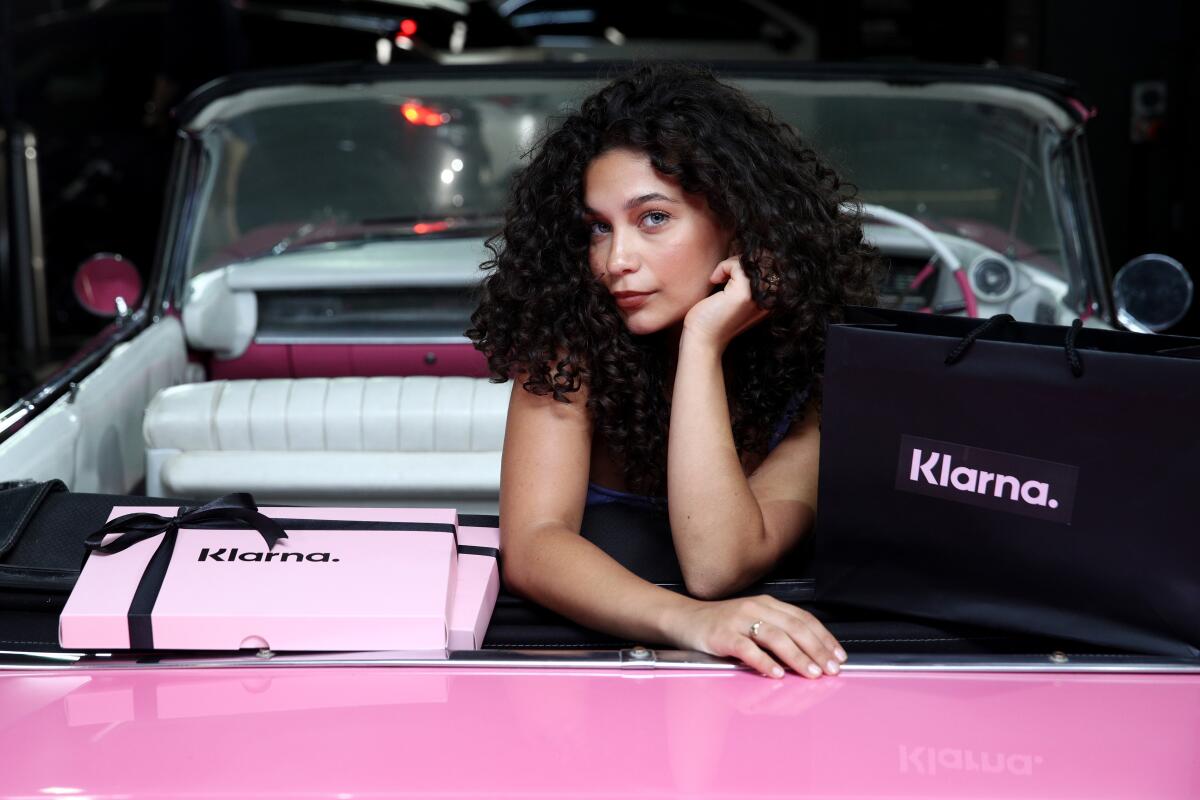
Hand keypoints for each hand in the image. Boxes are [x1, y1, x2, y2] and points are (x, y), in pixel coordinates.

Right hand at [666, 594, 847, 678]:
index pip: (803, 619)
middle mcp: (755, 608)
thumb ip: (777, 631)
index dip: (823, 637)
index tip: (838, 655)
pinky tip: (776, 673)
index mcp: (767, 604)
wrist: (683, 619)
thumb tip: (808, 653)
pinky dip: (764, 662)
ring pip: (775, 637)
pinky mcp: (722, 635)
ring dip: (797, 656)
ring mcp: (738, 620)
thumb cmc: (719, 624)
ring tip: (811, 673)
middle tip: (831, 668)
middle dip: (817, 649)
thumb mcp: (752, 621)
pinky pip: (747, 649)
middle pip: (794, 627)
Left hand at [682, 256, 768, 350]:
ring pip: (749, 261)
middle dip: (738, 262)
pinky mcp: (744, 293)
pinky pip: (737, 265)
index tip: (727, 276)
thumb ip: (744, 281)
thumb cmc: (713, 320)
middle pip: (761, 262)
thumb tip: (744, 256)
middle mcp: (770, 299)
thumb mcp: (734, 298)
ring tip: (717, 279)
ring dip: (730, 265)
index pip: (767, 267)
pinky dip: (723, 267)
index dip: (745, 264)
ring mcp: (758, 296)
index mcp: (770, 300)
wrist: (702, 340)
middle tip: (721, 276)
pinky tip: (714, 281)